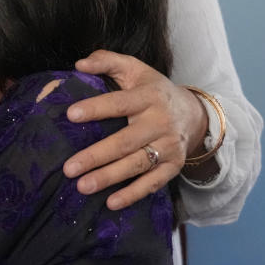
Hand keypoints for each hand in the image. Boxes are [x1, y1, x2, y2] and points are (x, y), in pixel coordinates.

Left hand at [63, 50, 207, 209]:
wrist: (195, 114)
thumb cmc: (153, 90)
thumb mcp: (134, 69)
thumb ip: (106, 60)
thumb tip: (78, 63)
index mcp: (148, 96)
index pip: (119, 103)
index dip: (96, 108)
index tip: (70, 115)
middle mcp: (159, 123)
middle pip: (125, 142)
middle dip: (96, 156)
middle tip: (69, 168)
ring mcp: (168, 147)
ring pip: (136, 165)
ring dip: (109, 178)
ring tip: (82, 186)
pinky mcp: (173, 166)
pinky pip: (153, 183)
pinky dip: (133, 194)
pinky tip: (111, 203)